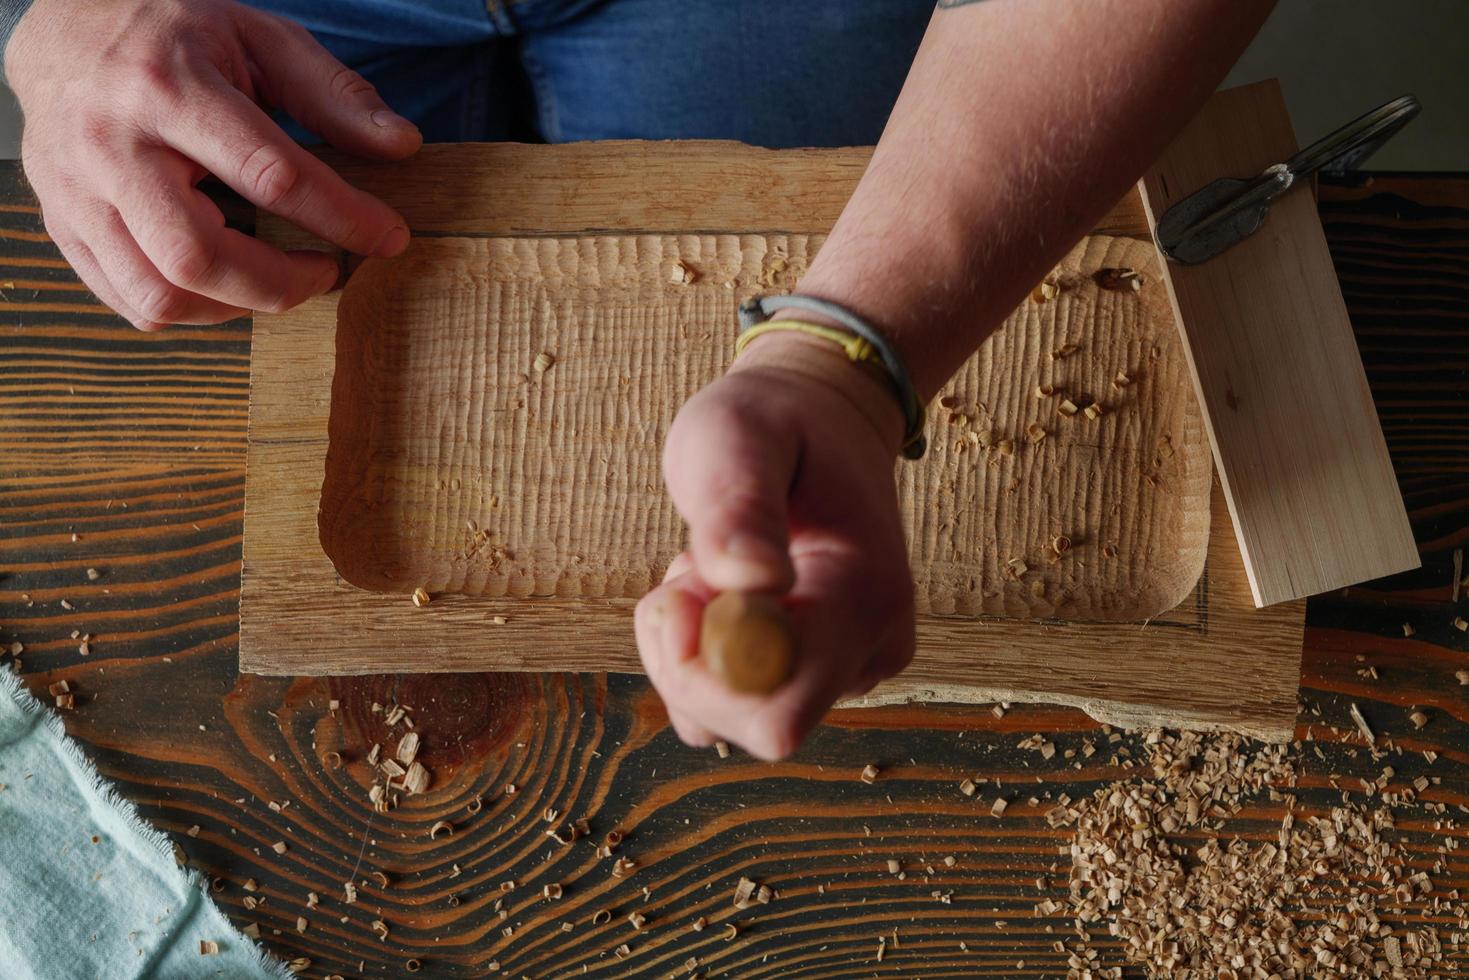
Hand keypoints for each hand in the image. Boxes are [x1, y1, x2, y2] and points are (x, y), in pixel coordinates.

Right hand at [7, 0, 420, 330]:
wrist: (58, 31)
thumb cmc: (172, 37)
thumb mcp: (258, 38)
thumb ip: (333, 93)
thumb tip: (403, 145)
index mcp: (166, 87)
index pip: (270, 173)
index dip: (342, 217)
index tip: (389, 237)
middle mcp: (112, 147)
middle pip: (199, 255)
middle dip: (281, 284)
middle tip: (328, 270)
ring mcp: (77, 194)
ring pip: (160, 293)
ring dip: (239, 306)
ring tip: (278, 279)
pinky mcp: (64, 227)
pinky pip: (131, 301)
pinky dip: (193, 310)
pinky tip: (229, 284)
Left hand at [635, 331, 915, 759]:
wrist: (820, 418)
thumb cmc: (777, 421)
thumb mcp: (741, 435)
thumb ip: (741, 507)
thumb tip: (752, 584)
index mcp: (865, 597)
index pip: (779, 711)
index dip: (706, 671)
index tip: (685, 582)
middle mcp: (870, 648)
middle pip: (749, 723)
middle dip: (689, 655)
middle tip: (690, 564)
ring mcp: (844, 668)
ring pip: (725, 718)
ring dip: (687, 649)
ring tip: (707, 565)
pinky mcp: (813, 674)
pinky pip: (727, 704)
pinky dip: (697, 656)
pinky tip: (715, 592)